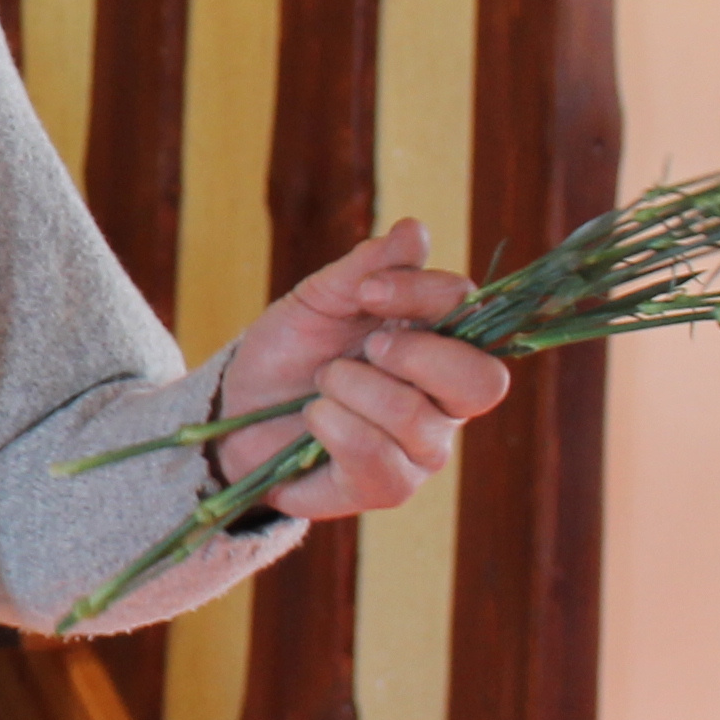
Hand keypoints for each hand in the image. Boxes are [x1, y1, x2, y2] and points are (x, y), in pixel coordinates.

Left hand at [215, 219, 514, 520]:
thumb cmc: (290, 349)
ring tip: (322, 384)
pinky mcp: (388, 488)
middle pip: (482, 383)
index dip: (423, 296)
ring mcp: (422, 448)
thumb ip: (367, 268)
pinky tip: (314, 419)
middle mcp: (445, 399)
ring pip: (417, 420)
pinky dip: (335, 429)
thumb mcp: (319, 299)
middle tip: (364, 346)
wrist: (238, 407)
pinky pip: (379, 461)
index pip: (470, 314)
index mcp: (440, 342)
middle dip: (415, 356)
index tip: (367, 291)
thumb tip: (414, 231)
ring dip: (353, 390)